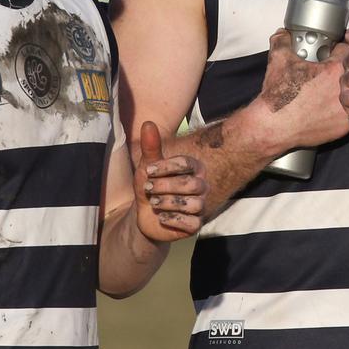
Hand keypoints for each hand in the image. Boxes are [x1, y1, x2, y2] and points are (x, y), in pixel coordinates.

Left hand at [135, 120, 206, 240]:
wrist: (147, 215)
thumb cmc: (151, 186)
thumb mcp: (148, 167)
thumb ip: (151, 146)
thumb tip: (148, 123)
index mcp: (194, 168)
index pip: (187, 164)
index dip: (167, 167)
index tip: (148, 171)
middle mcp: (201, 186)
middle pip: (190, 184)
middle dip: (165, 186)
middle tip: (149, 188)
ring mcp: (201, 206)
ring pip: (193, 204)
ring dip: (169, 203)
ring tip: (154, 203)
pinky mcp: (196, 225)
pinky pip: (191, 223)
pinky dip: (173, 220)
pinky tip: (161, 217)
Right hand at [257, 29, 348, 152]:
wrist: (273, 126)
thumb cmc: (278, 96)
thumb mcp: (278, 60)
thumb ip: (283, 40)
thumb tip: (284, 34)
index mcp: (333, 69)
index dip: (342, 52)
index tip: (335, 56)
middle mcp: (344, 89)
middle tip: (333, 76)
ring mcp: (346, 109)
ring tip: (331, 93)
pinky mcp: (344, 126)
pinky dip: (342, 112)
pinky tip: (328, 110)